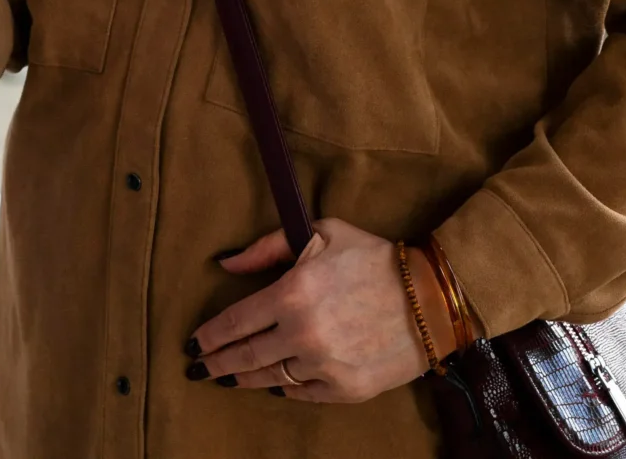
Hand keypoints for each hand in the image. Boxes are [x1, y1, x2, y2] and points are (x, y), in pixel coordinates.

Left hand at [183, 218, 430, 403]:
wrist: (433, 298)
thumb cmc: (374, 259)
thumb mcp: (320, 233)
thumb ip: (267, 248)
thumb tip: (225, 264)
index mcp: (291, 293)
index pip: (235, 322)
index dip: (209, 336)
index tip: (192, 343)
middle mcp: (302, 334)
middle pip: (245, 356)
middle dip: (217, 363)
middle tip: (199, 368)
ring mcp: (325, 365)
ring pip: (271, 377)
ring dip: (245, 378)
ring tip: (228, 378)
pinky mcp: (346, 389)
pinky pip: (302, 392)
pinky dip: (284, 388)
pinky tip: (272, 383)